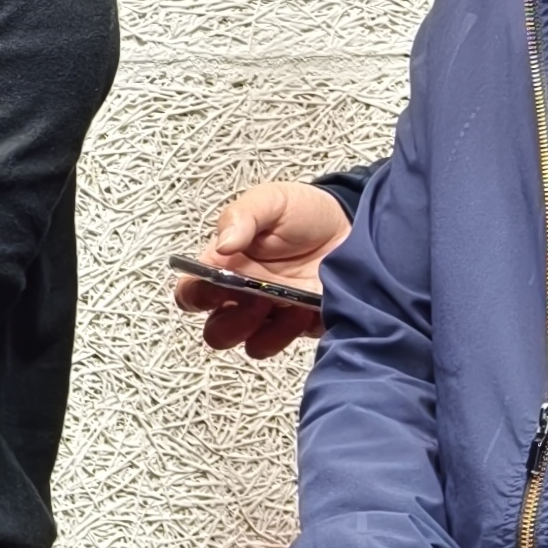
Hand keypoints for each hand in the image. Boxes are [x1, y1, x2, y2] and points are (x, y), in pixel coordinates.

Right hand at [177, 182, 348, 355]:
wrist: (354, 224)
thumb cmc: (304, 211)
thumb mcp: (270, 202)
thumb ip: (242, 217)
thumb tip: (222, 245)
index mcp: (226, 266)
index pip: (192, 292)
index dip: (196, 296)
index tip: (219, 285)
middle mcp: (243, 295)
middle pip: (216, 331)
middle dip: (232, 322)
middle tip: (256, 297)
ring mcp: (273, 315)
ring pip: (250, 345)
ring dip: (263, 331)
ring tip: (286, 303)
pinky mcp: (302, 326)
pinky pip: (288, 345)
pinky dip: (292, 332)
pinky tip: (307, 307)